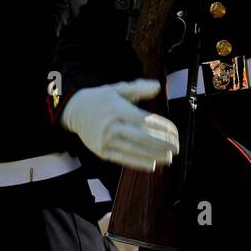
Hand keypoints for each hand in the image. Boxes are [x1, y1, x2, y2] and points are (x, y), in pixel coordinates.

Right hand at [60, 80, 179, 170]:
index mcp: (118, 109)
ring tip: (169, 158)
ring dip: (154, 155)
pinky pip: (123, 159)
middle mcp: (112, 125)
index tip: (175, 132)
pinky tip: (152, 164)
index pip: (145, 120)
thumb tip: (158, 86)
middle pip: (142, 137)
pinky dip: (138, 162)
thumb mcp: (118, 89)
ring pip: (134, 150)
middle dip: (162, 144)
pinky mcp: (102, 151)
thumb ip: (139, 88)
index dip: (162, 128)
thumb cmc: (101, 98)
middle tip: (176, 147)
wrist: (74, 110)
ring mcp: (106, 140)